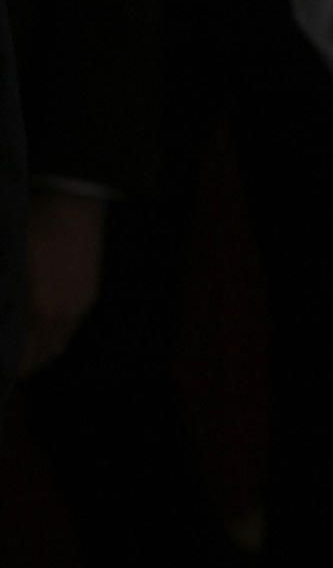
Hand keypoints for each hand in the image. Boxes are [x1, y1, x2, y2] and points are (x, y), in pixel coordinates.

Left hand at [19, 190, 106, 374]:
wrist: (72, 199)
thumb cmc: (29, 227)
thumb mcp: (7, 264)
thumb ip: (3, 298)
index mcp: (37, 310)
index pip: (20, 358)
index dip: (6, 368)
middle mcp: (61, 314)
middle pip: (40, 358)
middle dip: (22, 366)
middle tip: (4, 363)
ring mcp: (78, 304)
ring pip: (58, 344)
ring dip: (40, 352)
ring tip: (22, 348)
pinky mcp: (89, 293)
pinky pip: (70, 327)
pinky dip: (54, 334)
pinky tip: (42, 322)